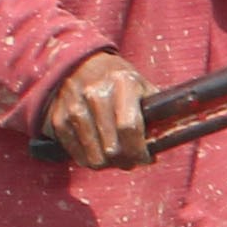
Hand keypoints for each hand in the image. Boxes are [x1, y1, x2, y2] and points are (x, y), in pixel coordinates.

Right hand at [40, 51, 157, 167]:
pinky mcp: (58, 119)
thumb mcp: (141, 85)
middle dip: (126, 161)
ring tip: (115, 157)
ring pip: (94, 157)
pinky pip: (76, 154)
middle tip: (131, 161)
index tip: (145, 159)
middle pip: (112, 148)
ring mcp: (73, 106)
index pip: (130, 128)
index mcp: (122, 83)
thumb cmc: (118, 80)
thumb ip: (157, 110)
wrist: (78, 63)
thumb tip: (169, 139)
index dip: (139, 151)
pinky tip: (97, 151)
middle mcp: (95, 93)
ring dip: (108, 164)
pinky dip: (88, 159)